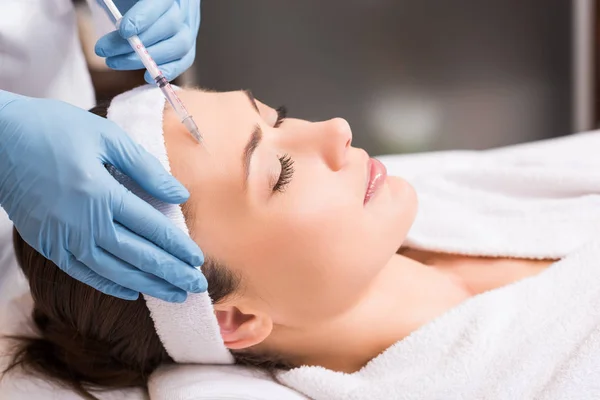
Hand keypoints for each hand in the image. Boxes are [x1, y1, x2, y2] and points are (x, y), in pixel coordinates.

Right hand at [0, 91, 206, 301]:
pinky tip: (131, 292)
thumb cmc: (55, 129)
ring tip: (174, 295)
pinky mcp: (46, 243)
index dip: (177, 246)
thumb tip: (180, 195)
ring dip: (147, 285)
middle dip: (170, 273)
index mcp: (100, 193)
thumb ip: (146, 169)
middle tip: (196, 287)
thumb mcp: (107, 137)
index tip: (198, 260)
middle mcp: (82, 222)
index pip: (151, 228)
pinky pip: (83, 272)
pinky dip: (109, 284)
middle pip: (137, 255)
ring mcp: (62, 237)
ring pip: (113, 270)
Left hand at [95, 0, 200, 82]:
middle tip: (105, 51)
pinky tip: (146, 76)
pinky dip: (167, 71)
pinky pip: (184, 60)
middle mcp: (185, 6)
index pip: (161, 3)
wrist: (144, 4)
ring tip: (115, 62)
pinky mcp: (189, 44)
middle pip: (170, 26)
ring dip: (147, 60)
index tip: (123, 31)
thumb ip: (114, 2)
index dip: (144, 18)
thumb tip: (114, 23)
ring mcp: (190, 26)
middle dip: (137, 44)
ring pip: (180, 46)